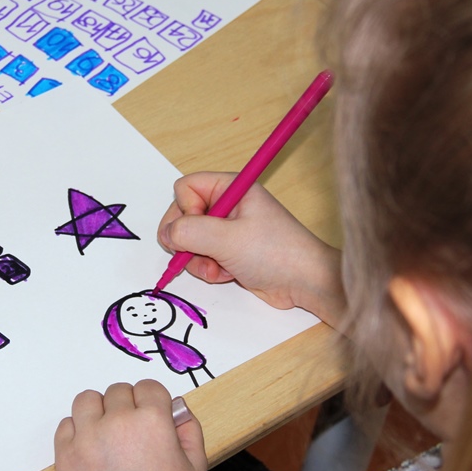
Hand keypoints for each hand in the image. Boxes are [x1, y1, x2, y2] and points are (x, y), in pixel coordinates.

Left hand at [54, 381, 206, 470]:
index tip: (152, 414)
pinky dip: (76, 430)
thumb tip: (178, 408)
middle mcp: (118, 420)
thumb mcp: (196, 468)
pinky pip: (66, 424)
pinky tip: (89, 447)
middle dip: (127, 405)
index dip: (152, 400)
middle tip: (131, 431)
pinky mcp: (65, 453)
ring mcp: (87, 435)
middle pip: (118, 391)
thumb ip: (190, 430)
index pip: (148, 386)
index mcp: (152, 419)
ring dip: (98, 410)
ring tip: (105, 431)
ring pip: (87, 399)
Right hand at [158, 172, 344, 326]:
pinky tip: (227, 275)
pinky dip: (208, 269)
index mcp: (231, 188)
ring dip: (198, 260)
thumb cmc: (277, 253)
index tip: (200, 229)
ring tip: (218, 268)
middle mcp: (227, 205)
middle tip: (200, 254)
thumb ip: (189, 232)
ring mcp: (228, 230)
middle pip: (183, 216)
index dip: (185, 210)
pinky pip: (201, 257)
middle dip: (187, 240)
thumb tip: (166, 234)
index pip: (186, 188)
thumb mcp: (227, 239)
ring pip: (189, 240)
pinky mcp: (229, 252)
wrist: (305, 283)